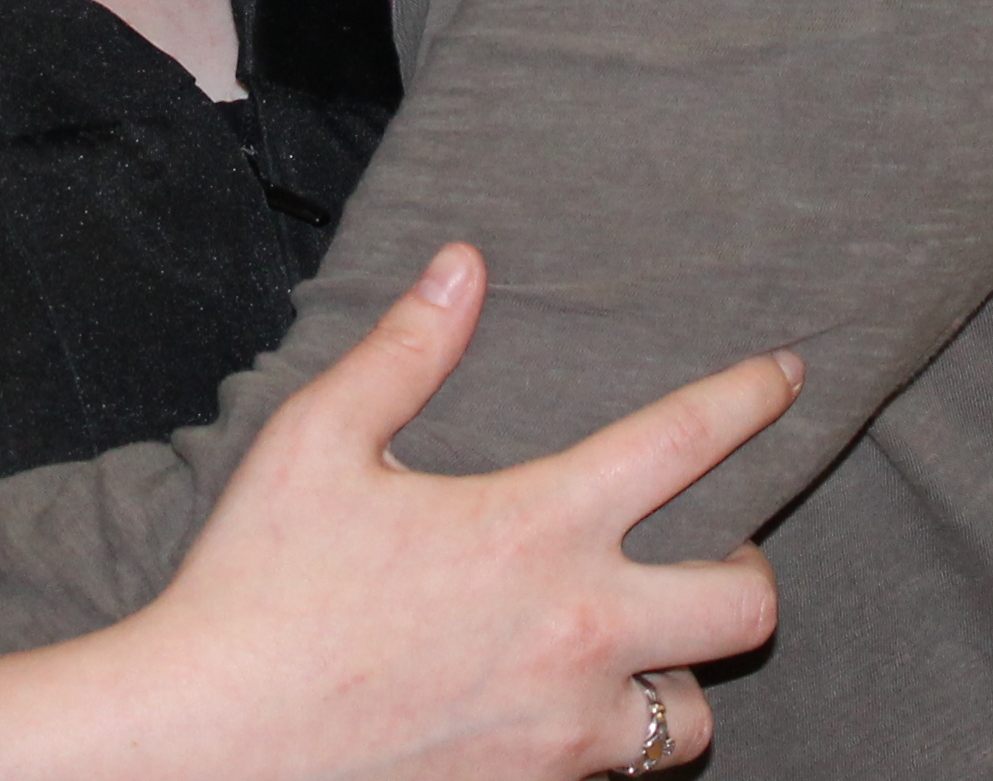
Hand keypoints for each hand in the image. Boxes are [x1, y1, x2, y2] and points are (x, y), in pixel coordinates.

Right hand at [0, 248, 790, 780]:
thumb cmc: (255, 587)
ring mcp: (562, 729)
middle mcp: (576, 632)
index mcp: (534, 526)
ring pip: (693, 717)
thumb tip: (461, 262)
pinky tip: (568, 709)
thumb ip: (407, 349)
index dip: (751, 398)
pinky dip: (611, 741)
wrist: (204, 745)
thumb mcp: (318, 442)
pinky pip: (619, 774)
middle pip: (745, 603)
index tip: (787, 376)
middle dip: (750, 569)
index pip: (685, 442)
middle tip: (719, 548)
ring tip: (642, 647)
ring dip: (680, 678)